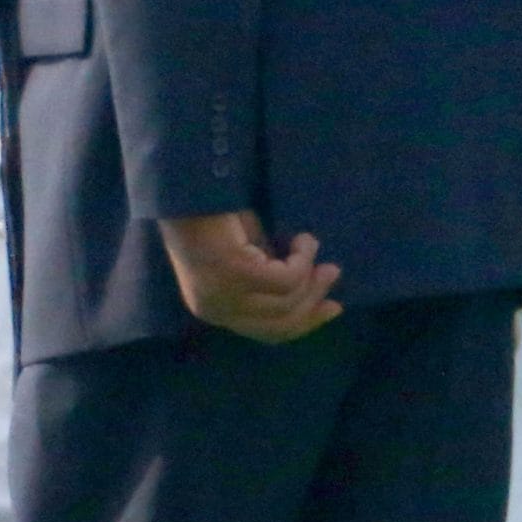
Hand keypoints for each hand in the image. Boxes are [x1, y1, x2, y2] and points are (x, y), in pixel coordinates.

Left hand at [158, 210, 342, 343]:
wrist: (188, 189)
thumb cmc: (212, 218)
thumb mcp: (246, 259)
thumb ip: (269, 281)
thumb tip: (311, 289)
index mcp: (213, 310)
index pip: (268, 332)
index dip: (305, 322)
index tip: (333, 306)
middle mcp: (216, 310)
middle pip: (281, 323)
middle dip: (313, 301)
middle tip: (333, 272)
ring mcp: (224, 296)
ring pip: (288, 301)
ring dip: (309, 275)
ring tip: (311, 245)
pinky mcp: (236, 276)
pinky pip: (287, 279)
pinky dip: (301, 260)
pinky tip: (301, 240)